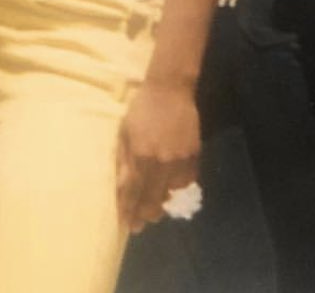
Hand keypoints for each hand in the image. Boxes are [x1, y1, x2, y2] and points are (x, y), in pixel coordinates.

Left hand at [116, 81, 200, 233]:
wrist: (170, 89)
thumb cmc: (141, 109)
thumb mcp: (125, 132)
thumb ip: (124, 160)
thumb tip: (120, 187)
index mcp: (141, 155)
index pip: (133, 192)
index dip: (129, 210)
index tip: (126, 224)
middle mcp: (161, 162)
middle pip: (153, 198)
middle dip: (144, 215)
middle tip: (139, 225)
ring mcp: (180, 159)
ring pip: (171, 193)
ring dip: (161, 204)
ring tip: (154, 212)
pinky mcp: (194, 154)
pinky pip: (186, 181)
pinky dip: (178, 189)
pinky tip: (171, 192)